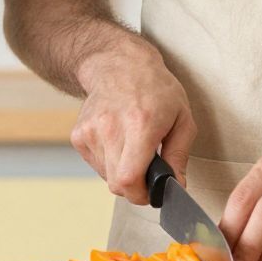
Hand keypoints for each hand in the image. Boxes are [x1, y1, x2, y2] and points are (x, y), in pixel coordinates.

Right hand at [70, 43, 195, 205]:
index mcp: (140, 125)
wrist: (120, 65)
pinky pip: (96, 165)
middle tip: (147, 174)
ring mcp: (90, 131)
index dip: (141, 195)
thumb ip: (179, 156)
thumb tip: (176, 186)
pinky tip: (118, 142)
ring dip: (121, 172)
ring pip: (106, 176)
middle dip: (134, 188)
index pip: (128, 179)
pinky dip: (109, 162)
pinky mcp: (78, 135)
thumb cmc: (156, 89)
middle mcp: (111, 128)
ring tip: (132, 149)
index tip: (152, 192)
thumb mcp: (182, 119)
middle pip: (116, 184)